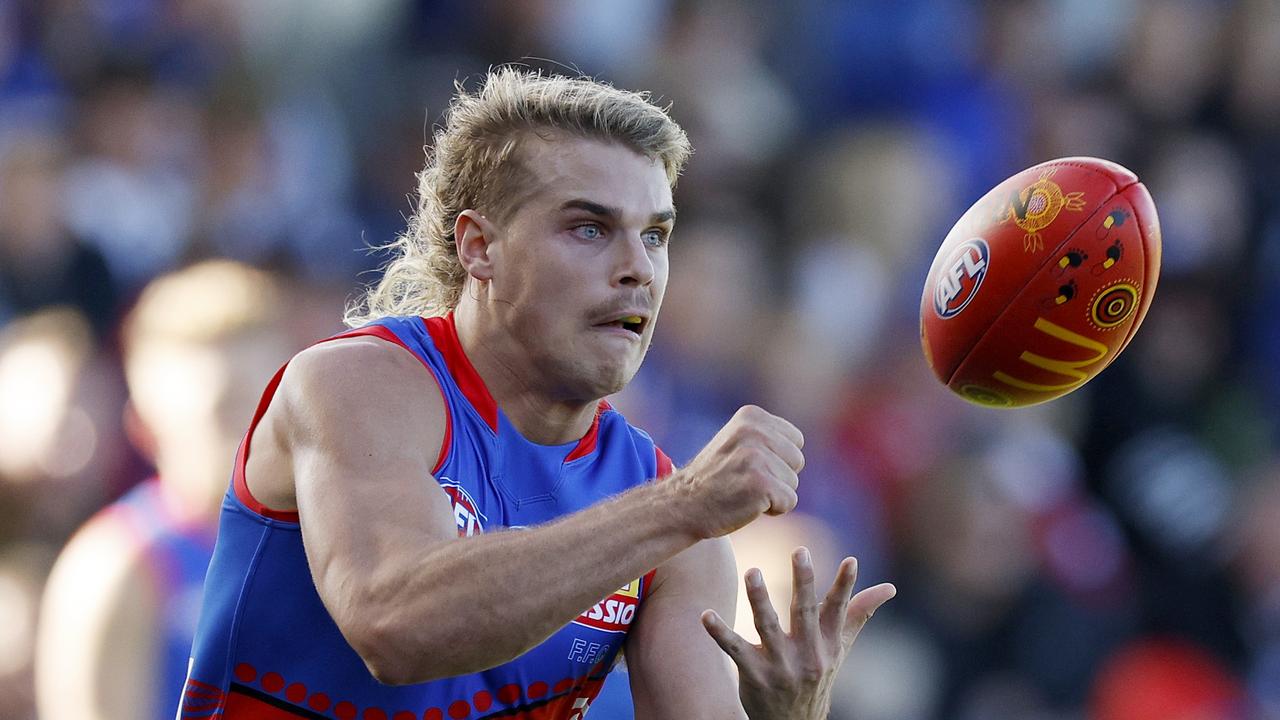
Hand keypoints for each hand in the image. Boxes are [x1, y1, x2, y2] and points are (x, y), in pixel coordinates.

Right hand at [670, 405, 804, 538]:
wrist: (684, 504)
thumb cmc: (716, 478)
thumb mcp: (737, 441)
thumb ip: (766, 435)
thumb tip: (798, 439)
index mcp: (751, 416)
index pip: (795, 440)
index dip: (777, 459)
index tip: (748, 465)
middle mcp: (755, 431)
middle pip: (797, 460)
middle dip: (778, 476)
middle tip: (744, 480)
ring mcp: (757, 456)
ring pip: (793, 482)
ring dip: (773, 493)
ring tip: (743, 491)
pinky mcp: (760, 483)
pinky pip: (789, 501)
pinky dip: (773, 509)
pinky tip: (747, 504)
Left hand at [700, 549, 895, 719]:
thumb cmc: (818, 675)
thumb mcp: (841, 648)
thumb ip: (859, 614)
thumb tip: (890, 588)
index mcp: (828, 643)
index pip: (839, 610)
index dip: (845, 586)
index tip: (851, 560)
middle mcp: (807, 653)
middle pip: (804, 612)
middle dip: (803, 582)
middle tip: (800, 551)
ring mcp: (780, 665)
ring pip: (767, 626)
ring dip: (760, 599)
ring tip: (752, 571)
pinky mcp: (754, 675)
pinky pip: (735, 650)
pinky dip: (720, 632)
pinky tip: (706, 615)